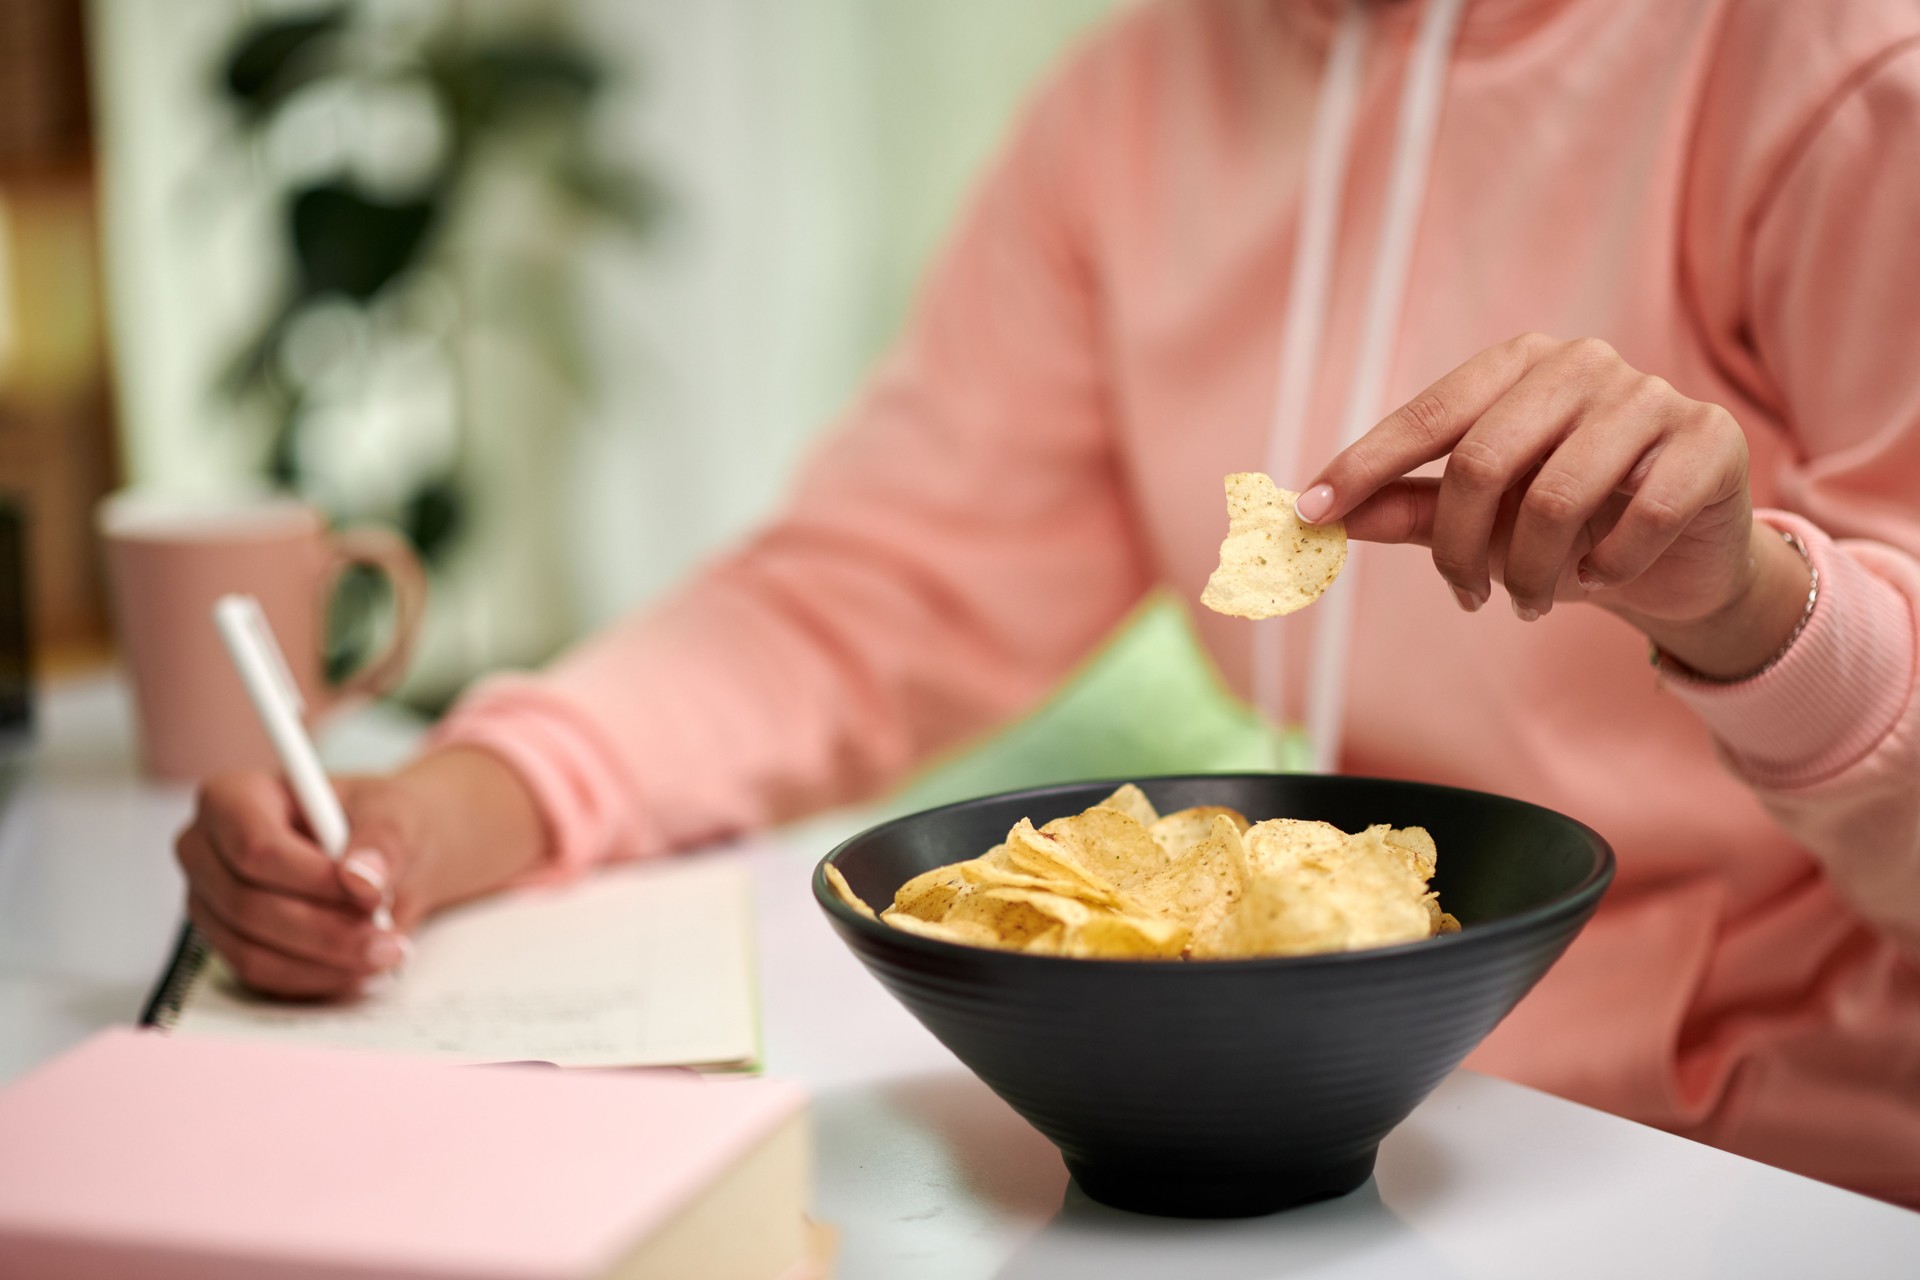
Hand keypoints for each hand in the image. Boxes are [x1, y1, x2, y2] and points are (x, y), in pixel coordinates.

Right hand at [173, 747, 546, 998]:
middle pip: (245, 905)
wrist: (397, 852)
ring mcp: (212, 902)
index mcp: (235, 797)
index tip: (369, 893)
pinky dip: (316, 981)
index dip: (308, 877)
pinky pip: (263, 978)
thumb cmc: (393, 821)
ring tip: (390, 954)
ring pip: (251, 949)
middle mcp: (206, 849)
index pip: (249, 845)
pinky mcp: (234, 944)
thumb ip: (384, 837)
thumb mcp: (404, 814)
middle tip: (390, 940)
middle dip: (324, 930)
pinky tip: (362, 971)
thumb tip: (362, 881)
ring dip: (324, 961)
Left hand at [1296, 333, 1810, 678]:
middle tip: (1467, 597)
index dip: (1364, 466)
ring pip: (1556, 498)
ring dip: (1529, 572)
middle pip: (1483, 460)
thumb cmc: (1570, 528)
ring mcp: (1652, 396)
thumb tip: (1316, 519)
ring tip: (1526, 600)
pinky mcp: (1710, 440)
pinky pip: (1640, 519)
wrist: (1685, 559)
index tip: (1309, 514)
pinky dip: (1608, 568)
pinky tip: (1602, 577)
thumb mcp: (1482, 519)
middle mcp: (1583, 364)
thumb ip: (1407, 506)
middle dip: (1459, 548)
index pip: (1428, 414)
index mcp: (1519, 365)